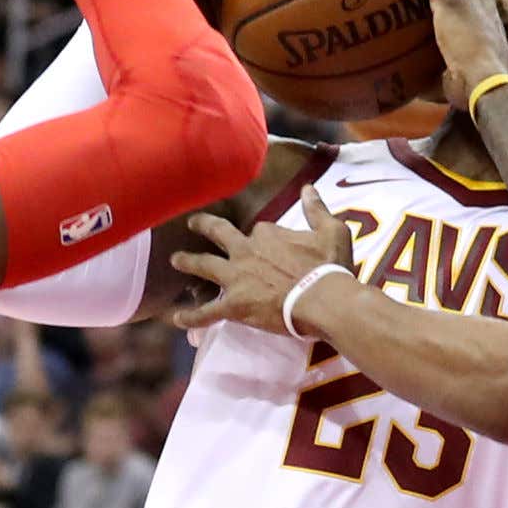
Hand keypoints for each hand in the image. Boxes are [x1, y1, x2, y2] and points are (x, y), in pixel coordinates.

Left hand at [171, 186, 355, 334]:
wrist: (323, 300)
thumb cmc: (330, 267)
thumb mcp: (332, 231)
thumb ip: (316, 209)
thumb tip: (307, 188)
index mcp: (268, 233)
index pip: (258, 230)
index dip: (260, 236)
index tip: (265, 242)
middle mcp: (245, 250)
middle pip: (219, 234)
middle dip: (204, 227)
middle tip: (192, 223)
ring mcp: (236, 278)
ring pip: (204, 266)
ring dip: (188, 262)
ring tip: (175, 260)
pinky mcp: (234, 305)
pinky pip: (207, 312)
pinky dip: (191, 316)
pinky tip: (177, 319)